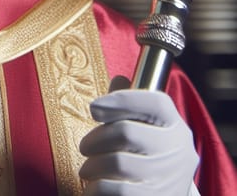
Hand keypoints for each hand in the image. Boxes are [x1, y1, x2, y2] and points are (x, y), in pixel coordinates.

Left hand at [79, 76, 198, 194]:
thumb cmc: (146, 158)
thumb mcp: (146, 129)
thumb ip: (130, 105)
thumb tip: (120, 80)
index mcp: (175, 127)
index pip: (156, 103)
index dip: (122, 100)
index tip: (94, 108)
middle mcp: (177, 153)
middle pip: (127, 132)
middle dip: (96, 138)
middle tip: (85, 147)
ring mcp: (168, 180)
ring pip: (117, 163)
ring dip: (93, 165)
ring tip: (88, 169)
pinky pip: (116, 190)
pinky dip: (96, 188)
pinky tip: (94, 186)